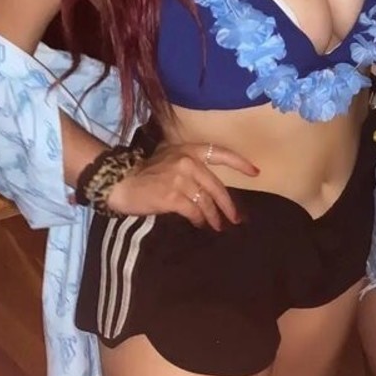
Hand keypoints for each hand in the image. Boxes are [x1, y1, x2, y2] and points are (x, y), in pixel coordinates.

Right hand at [104, 142, 257, 229]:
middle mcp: (187, 161)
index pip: (220, 152)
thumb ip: (189, 165)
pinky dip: (199, 220)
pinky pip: (194, 211)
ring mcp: (180, 179)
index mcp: (188, 149)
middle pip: (216, 186)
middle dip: (228, 205)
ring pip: (206, 201)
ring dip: (214, 216)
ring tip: (218, 226)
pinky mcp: (172, 196)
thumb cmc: (145, 173)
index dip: (239, 163)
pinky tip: (199, 224)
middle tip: (236, 218)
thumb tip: (210, 189)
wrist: (120, 182)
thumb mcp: (169, 158)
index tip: (255, 172)